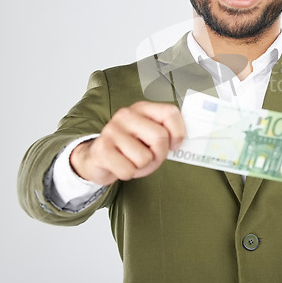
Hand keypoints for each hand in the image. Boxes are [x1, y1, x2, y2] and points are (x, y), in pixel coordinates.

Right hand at [70, 101, 184, 185]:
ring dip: (142, 167)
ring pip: (145, 158)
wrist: (97, 157)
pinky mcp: (102, 149)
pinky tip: (120, 165)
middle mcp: (126, 115)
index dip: (178, 132)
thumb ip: (166, 133)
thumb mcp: (148, 134)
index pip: (170, 113)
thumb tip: (184, 142)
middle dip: (160, 155)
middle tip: (151, 158)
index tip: (175, 145)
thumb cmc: (129, 147)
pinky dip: (128, 174)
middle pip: (160, 137)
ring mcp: (112, 130)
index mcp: (142, 108)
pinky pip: (128, 170)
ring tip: (132, 161)